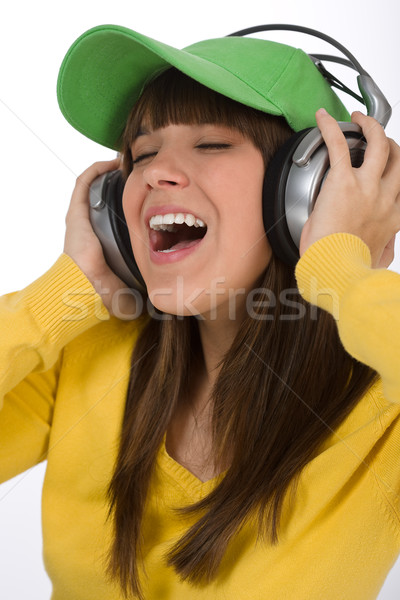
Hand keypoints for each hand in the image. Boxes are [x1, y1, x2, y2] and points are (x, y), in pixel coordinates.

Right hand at [64, 158, 136, 317]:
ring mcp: (80, 217)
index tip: (150, 195)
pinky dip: (97, 170)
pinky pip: (84, 182)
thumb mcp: (131, 286)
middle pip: (106, 198)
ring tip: (128, 165)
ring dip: (110, 174)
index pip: (117, 215)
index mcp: (102, 241)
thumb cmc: (106, 289)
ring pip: (95, 187)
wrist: (86, 287)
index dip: (131, 202)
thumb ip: (145, 291)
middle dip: (122, 184)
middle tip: (142, 177)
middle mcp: (89, 226)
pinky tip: (113, 162)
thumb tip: (166, 302)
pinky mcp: (76, 211)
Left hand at [299, 109, 399, 267]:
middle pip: (398, 160)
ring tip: (359, 119)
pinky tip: (322, 118)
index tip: (388, 172)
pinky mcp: (344, 181)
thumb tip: (385, 247)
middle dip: (391, 144)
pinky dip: (330, 128)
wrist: (337, 271)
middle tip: (376, 138)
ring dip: (371, 127)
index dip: (396, 175)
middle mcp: (386, 198)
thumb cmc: (347, 268)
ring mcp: (368, 187)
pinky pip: (338, 145)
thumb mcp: (374, 260)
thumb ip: (383, 249)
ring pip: (380, 144)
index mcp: (393, 218)